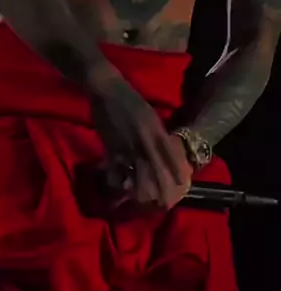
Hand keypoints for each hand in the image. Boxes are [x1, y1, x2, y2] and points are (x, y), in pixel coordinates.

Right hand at [89, 67, 190, 209]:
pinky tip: (121, 186)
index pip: (168, 151)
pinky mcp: (111, 145)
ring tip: (145, 199)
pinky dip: (119, 177)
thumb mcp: (148, 113)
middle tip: (165, 200)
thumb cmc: (129, 99)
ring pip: (136, 169)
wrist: (107, 89)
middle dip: (160, 183)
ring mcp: (126, 143)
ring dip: (141, 185)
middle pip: (154, 164)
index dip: (175, 168)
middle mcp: (143, 137)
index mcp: (154, 127)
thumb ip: (156, 131)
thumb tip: (163, 147)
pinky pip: (117, 166)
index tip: (183, 183)